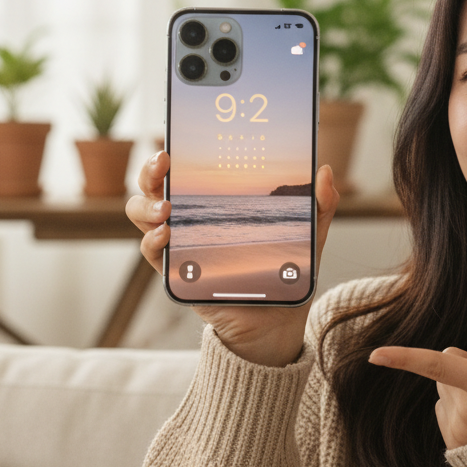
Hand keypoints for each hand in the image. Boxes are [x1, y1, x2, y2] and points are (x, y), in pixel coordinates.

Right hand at [126, 151, 339, 365]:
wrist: (278, 321)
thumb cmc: (287, 274)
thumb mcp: (308, 235)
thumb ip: (319, 204)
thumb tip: (325, 170)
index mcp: (213, 204)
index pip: (182, 171)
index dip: (170, 156)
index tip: (175, 145)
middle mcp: (188, 221)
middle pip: (151, 187)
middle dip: (149, 171)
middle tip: (165, 164)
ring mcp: (179, 247)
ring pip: (141, 216)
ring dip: (146, 206)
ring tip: (167, 208)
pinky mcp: (177, 275)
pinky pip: (152, 255)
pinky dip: (152, 241)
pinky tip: (167, 235)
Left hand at [368, 318, 466, 449]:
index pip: (440, 367)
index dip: (405, 358)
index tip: (374, 355)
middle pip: (446, 365)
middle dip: (466, 366)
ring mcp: (457, 430)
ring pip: (444, 388)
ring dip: (463, 389)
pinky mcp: (453, 443)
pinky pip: (444, 409)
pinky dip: (460, 408)